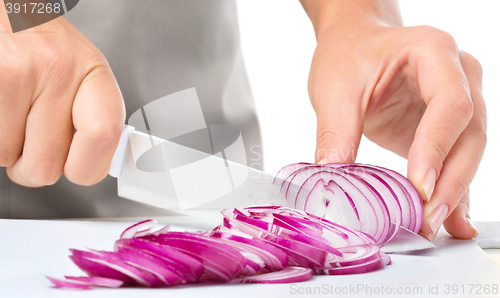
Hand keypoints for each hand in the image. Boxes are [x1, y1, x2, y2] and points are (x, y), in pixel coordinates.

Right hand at [0, 5, 124, 186]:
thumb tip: (96, 165)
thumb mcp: (83, 76)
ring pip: (10, 159)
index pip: (104, 137)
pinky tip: (3, 110)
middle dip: (33, 165)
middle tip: (31, 140)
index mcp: (94, 75)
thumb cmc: (43, 49)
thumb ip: (94, 122)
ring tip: (14, 114)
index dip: (87, 167)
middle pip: (48, 166)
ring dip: (8, 148)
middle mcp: (61, 70)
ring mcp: (21, 72)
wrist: (10, 15)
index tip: (79, 169)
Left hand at [307, 24, 484, 241]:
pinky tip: (452, 221)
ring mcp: (459, 100)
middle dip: (450, 181)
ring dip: (454, 192)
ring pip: (469, 150)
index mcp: (433, 51)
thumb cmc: (347, 55)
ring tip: (435, 227)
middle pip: (470, 133)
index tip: (420, 187)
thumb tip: (332, 177)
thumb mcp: (334, 88)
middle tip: (427, 220)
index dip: (437, 148)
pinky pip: (455, 159)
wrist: (354, 45)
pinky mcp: (445, 126)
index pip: (450, 104)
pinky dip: (453, 190)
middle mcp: (458, 74)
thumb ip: (336, 131)